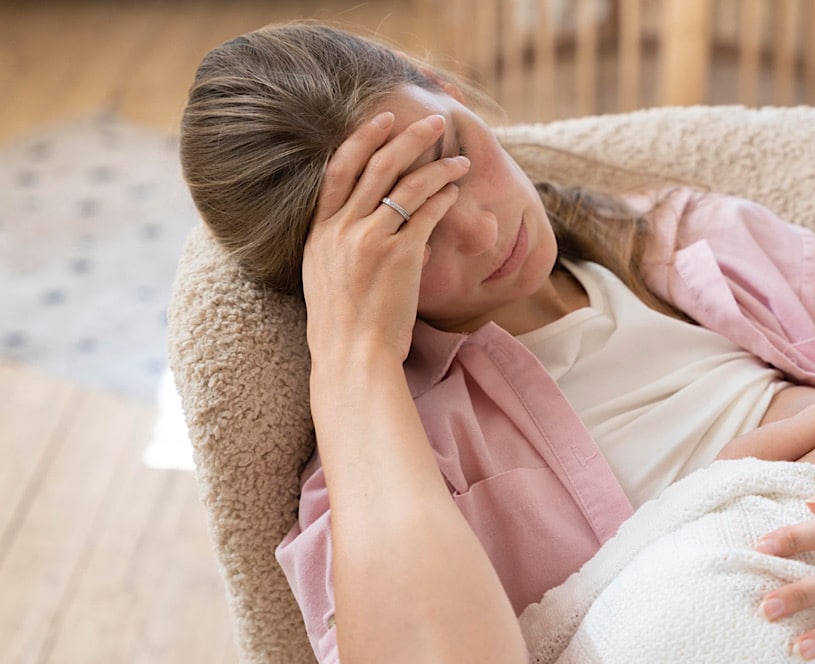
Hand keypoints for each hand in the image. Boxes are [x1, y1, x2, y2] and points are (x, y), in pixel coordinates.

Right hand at [302, 111, 469, 361]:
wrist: (352, 356)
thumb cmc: (345, 326)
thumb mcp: (327, 278)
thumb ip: (345, 247)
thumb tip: (376, 230)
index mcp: (319, 232)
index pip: (338, 170)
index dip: (361, 139)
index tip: (381, 119)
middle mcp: (341, 230)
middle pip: (376, 166)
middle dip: (408, 137)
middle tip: (434, 121)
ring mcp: (369, 241)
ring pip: (407, 185)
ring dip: (438, 168)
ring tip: (460, 161)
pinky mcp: (399, 256)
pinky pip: (426, 214)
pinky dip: (443, 199)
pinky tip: (456, 193)